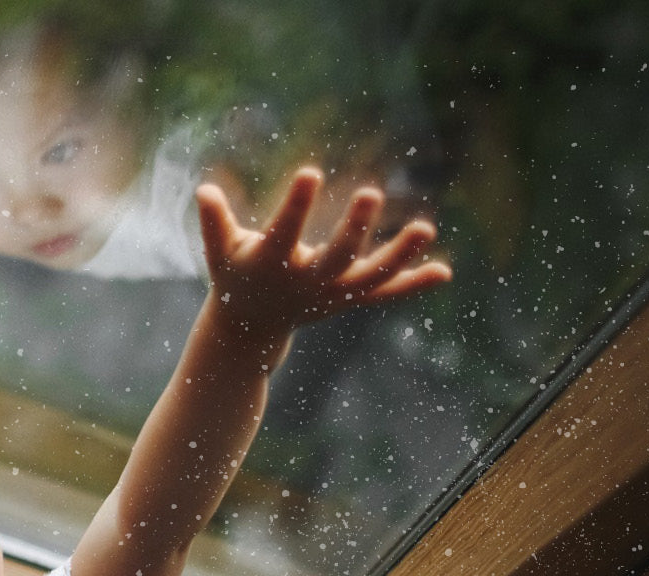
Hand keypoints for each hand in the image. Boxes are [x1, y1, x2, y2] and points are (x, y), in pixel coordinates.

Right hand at [195, 166, 450, 333]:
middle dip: (354, 230)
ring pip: (370, 277)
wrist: (251, 330)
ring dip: (399, 256)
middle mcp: (306, 282)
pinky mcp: (348, 299)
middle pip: (335, 258)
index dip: (296, 207)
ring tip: (427, 229)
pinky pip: (383, 293)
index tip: (311, 173)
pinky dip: (412, 285)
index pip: (284, 234)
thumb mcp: (219, 252)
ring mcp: (332, 294)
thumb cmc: (234, 277)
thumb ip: (214, 224)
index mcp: (272, 265)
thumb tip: (205, 192)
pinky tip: (443, 273)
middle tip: (370, 192)